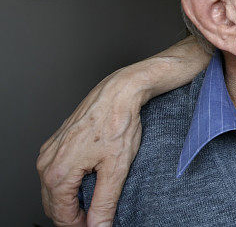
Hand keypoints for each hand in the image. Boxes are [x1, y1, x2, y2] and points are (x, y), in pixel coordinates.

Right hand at [37, 68, 143, 226]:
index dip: (80, 226)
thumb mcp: (116, 169)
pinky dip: (69, 183)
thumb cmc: (118, 122)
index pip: (61, 216)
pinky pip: (56, 172)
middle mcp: (47, 162)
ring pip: (53, 190)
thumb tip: (98, 226)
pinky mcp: (56, 143)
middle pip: (53, 205)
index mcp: (58, 172)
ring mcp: (49, 151)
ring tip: (95, 199)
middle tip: (97, 217)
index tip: (96, 225)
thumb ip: (104, 203)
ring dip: (70, 199)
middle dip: (74, 215)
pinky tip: (89, 180)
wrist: (119, 92)